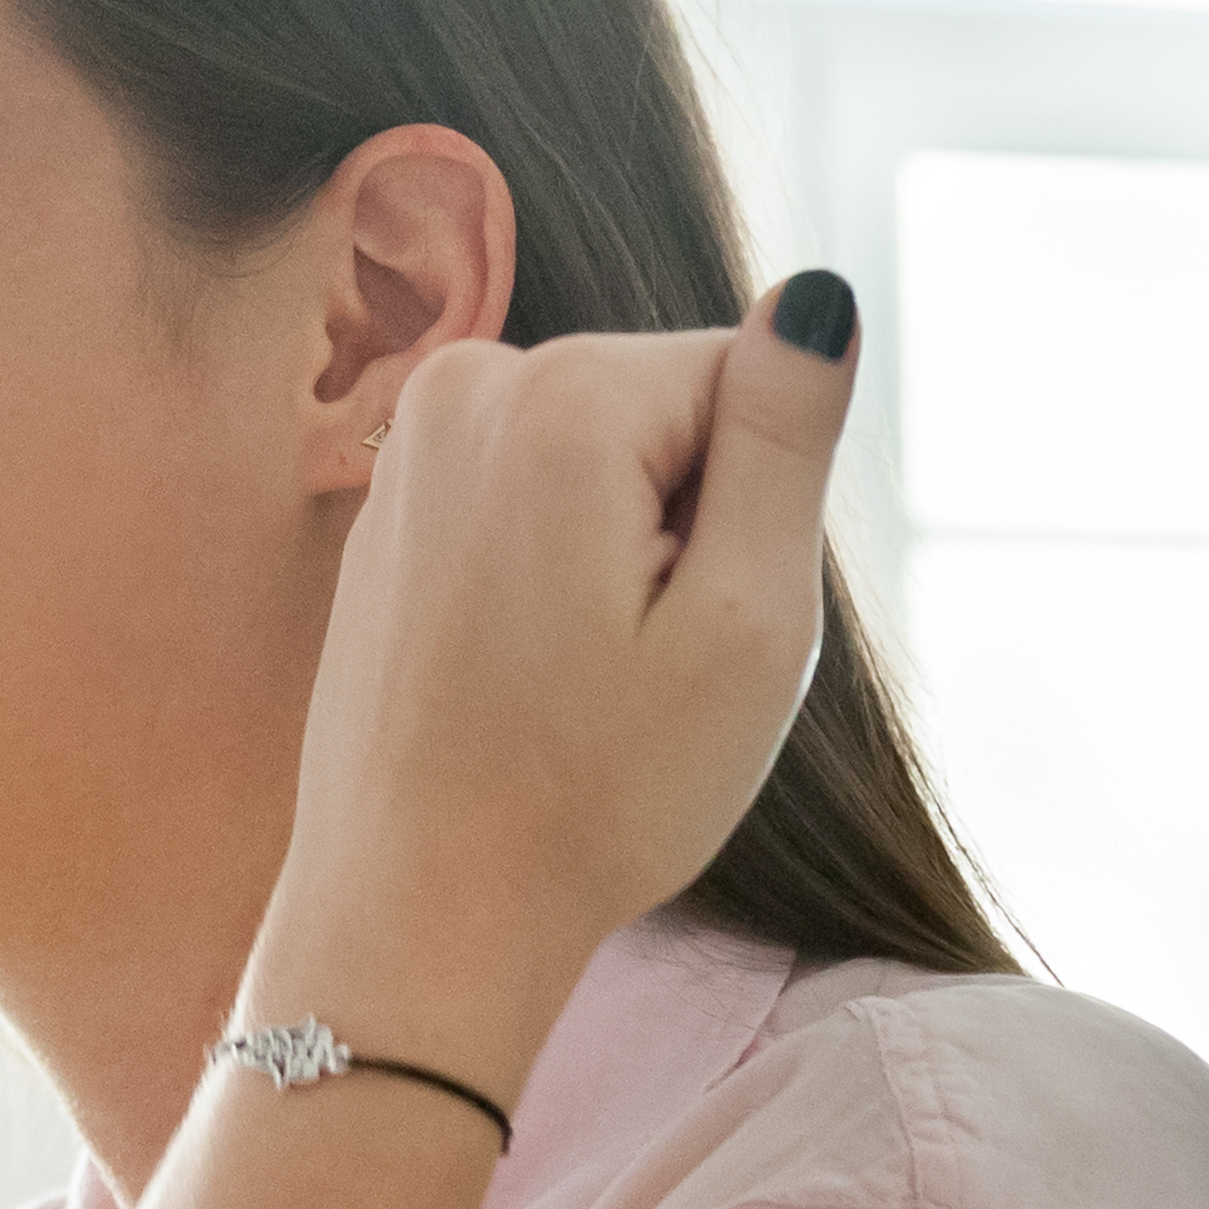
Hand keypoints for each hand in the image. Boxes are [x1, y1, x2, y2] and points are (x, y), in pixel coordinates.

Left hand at [254, 280, 856, 1090]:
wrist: (419, 915)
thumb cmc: (596, 793)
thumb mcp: (746, 619)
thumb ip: (789, 434)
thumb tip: (816, 294)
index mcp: (563, 393)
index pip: (752, 381)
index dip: (755, 513)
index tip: (692, 623)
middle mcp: (468, 383)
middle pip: (672, 411)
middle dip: (689, 525)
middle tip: (640, 664)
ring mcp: (413, 443)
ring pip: (607, 458)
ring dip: (625, 555)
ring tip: (580, 673)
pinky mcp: (392, 507)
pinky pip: (533, 504)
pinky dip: (556, 576)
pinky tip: (525, 675)